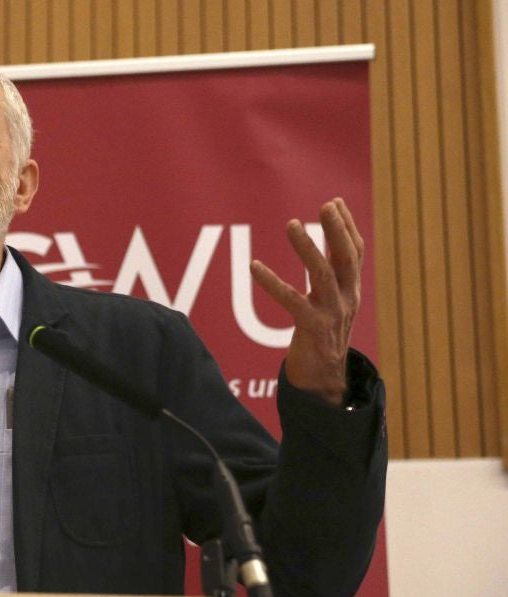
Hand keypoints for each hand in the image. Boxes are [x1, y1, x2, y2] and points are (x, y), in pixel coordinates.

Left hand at [250, 198, 363, 404]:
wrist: (324, 379)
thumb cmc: (324, 335)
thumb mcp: (336, 303)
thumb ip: (334, 275)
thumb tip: (331, 244)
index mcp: (353, 290)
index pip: (355, 252)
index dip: (347, 226)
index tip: (336, 201)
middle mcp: (347, 299)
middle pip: (346, 259)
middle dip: (337, 230)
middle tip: (326, 206)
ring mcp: (331, 314)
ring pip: (323, 275)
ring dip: (308, 248)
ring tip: (292, 224)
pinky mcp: (312, 329)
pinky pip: (292, 301)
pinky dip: (273, 283)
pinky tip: (255, 267)